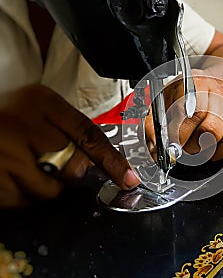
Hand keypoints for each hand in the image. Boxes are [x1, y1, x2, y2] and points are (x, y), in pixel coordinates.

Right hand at [0, 85, 139, 207]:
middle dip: (69, 172)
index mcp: (40, 101)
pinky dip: (21, 194)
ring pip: (51, 189)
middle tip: (45, 158)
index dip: (113, 160)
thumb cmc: (4, 118)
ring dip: (44, 185)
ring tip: (22, 165)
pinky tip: (7, 174)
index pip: (89, 134)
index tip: (129, 178)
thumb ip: (68, 129)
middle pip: (74, 167)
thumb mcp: (37, 110)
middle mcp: (23, 124)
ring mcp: (4, 153)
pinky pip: (24, 201)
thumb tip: (99, 162)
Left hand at [144, 69, 222, 160]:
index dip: (179, 134)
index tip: (170, 146)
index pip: (190, 111)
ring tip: (201, 148)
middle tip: (184, 147)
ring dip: (214, 150)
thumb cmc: (184, 94)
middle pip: (212, 127)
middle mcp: (218, 94)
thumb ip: (153, 124)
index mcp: (195, 84)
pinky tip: (218, 147)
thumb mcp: (162, 100)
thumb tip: (154, 148)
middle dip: (193, 146)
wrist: (211, 81)